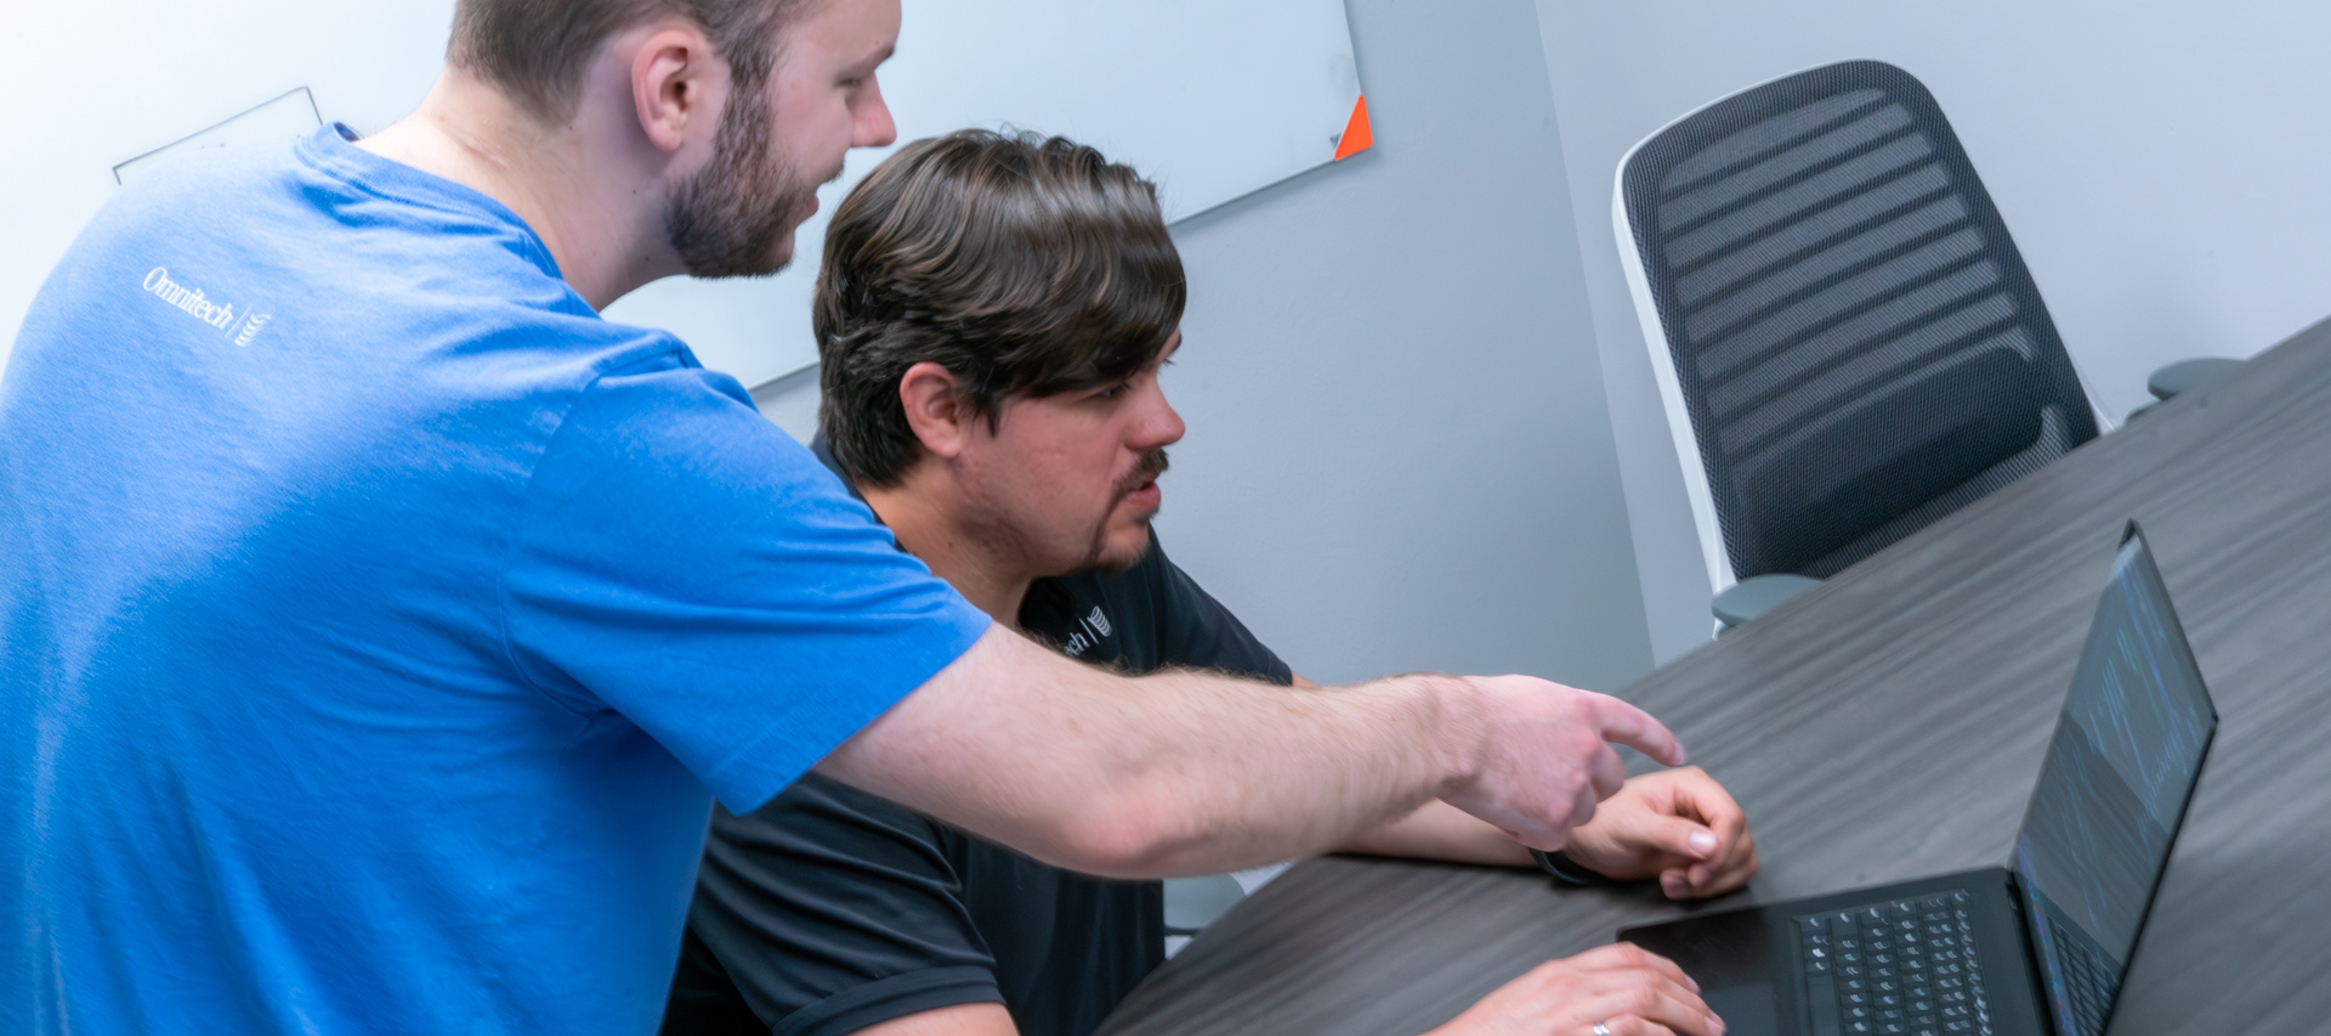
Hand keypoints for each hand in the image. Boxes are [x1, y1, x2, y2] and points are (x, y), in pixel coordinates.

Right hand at [1427, 943, 1723, 1035]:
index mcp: (1557, 973)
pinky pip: (1632, 1028)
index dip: (1666, 967)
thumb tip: (1613, 1008)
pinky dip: (1661, 1035)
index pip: (1625, 954)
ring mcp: (1571, 1013)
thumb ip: (1570, 998)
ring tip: (1707, 1031)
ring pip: (1647, 998)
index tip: (1688, 985)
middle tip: (1710, 1016)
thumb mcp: (1531, 1005)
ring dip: (1686, 1016)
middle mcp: (1567, 987)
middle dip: (1687, 995)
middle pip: (1644, 975)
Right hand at [1441, 677, 1685, 852]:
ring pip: (1583, 812)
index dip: (1658, 742)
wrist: (1450, 737)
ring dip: (1557, 810)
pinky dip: (1532, 832)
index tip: (1676, 754)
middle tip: (1548, 784)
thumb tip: (1557, 733)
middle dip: (1588, 787)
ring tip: (1515, 793)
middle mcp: (1588, 748)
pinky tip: (1507, 812)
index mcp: (1584, 711)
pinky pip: (1555, 837)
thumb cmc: (1473, 712)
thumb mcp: (1529, 695)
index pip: (1636, 726)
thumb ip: (1557, 717)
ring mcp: (1575, 786)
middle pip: (1611, 781)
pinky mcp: (1556, 819)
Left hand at [1560, 767, 1756, 898]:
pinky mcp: (1706, 852)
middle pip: (1741, 841)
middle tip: (1676, 880)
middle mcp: (1706, 804)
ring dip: (1713, 882)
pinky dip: (1711, 887)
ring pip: (1742, 859)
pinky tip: (1678, 886)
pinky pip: (1732, 873)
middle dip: (1714, 870)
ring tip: (1672, 883)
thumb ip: (1669, 833)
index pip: (1731, 817)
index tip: (1696, 874)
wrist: (1589, 842)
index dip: (1722, 851)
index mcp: (1692, 786)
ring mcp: (1708, 829)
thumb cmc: (1602, 823)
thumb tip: (1711, 844)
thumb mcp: (1630, 826)